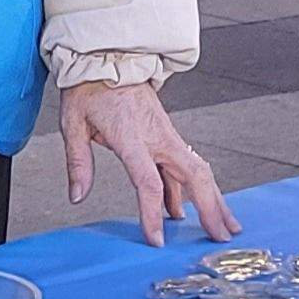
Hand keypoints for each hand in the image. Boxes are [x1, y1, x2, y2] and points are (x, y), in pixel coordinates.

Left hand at [61, 80, 236, 246]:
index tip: (157, 240)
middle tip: (221, 237)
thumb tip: (77, 196)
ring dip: (214, 199)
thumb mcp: (73, 122)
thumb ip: (78, 162)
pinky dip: (192, 190)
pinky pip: (185, 166)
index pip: (149, 182)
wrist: (109, 57)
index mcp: (131, 135)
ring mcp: (167, 135)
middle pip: (194, 176)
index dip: (153, 214)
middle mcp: (157, 136)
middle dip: (211, 208)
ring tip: (225, 226)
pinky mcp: (167, 135)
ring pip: (199, 171)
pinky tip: (186, 210)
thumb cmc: (90, 88)